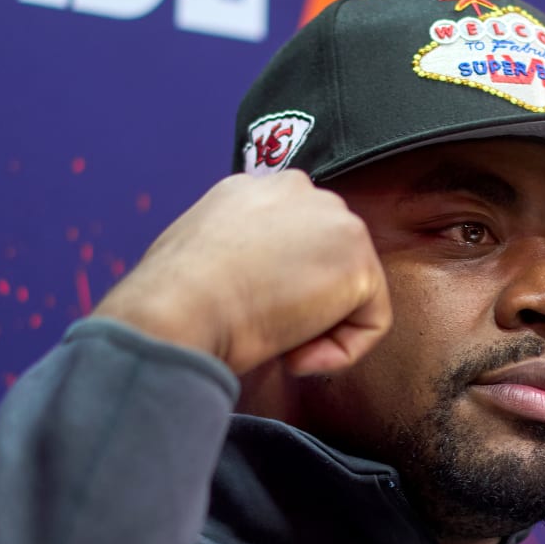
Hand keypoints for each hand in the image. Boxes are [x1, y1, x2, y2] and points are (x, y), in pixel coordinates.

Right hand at [93, 170, 391, 375]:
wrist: (178, 308)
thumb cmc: (173, 297)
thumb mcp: (197, 254)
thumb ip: (234, 255)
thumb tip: (251, 283)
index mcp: (254, 187)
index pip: (293, 238)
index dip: (278, 287)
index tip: (250, 313)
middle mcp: (298, 190)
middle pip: (329, 259)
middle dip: (306, 303)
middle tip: (266, 330)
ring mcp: (333, 220)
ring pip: (352, 290)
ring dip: (320, 329)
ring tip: (279, 344)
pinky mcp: (358, 261)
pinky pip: (371, 322)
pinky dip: (342, 352)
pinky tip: (297, 356)